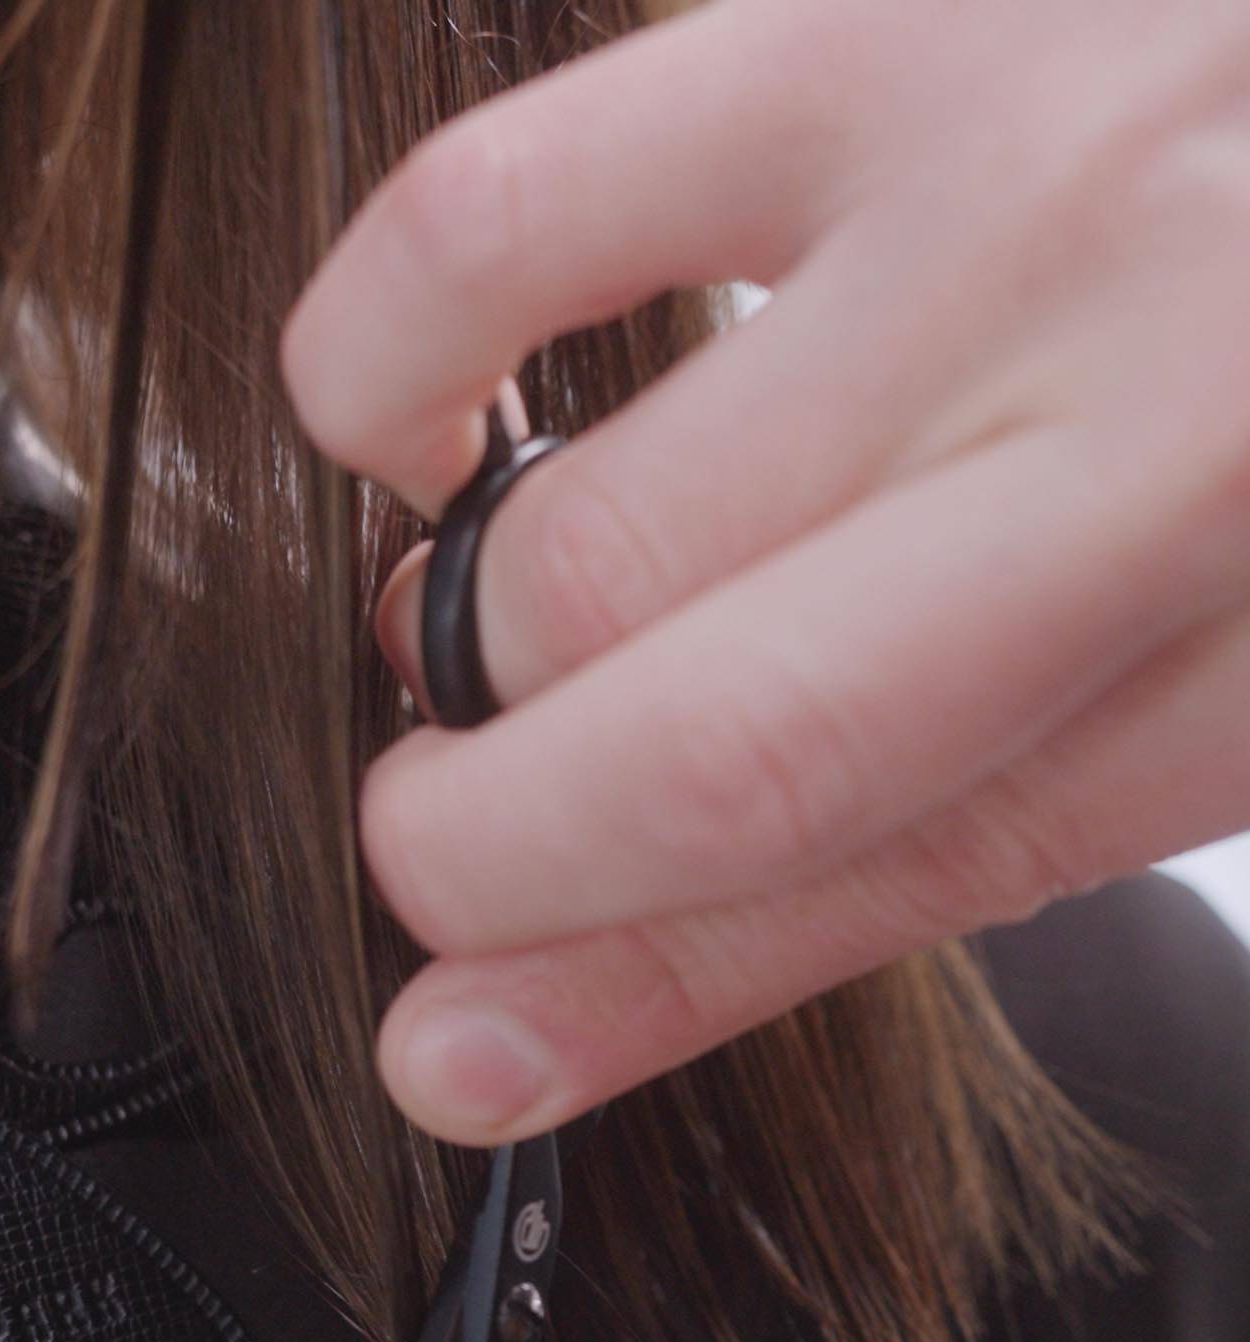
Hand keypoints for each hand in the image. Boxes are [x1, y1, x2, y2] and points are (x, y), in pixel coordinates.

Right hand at [279, 0, 1249, 1145]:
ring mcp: (1001, 191)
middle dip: (483, 840)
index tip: (454, 1040)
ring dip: (459, 646)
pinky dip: (377, 370)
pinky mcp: (864, 25)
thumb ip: (843, 883)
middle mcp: (1139, 419)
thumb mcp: (1166, 710)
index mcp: (1238, 638)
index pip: (822, 854)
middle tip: (485, 812)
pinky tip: (433, 424)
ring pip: (564, 546)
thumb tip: (483, 1041)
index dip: (577, 981)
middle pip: (666, 734)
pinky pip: (483, 229)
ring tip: (503, 625)